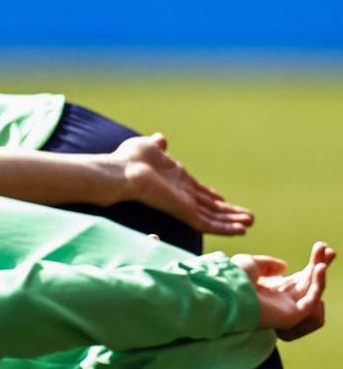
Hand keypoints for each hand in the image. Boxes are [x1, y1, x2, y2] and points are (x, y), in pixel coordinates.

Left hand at [115, 134, 252, 236]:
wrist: (120, 171)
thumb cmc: (127, 160)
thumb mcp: (146, 149)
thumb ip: (156, 146)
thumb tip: (160, 139)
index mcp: (175, 181)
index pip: (198, 192)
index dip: (212, 197)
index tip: (225, 200)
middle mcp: (180, 195)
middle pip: (209, 207)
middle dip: (228, 213)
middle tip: (248, 219)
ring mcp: (181, 204)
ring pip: (211, 217)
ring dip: (231, 221)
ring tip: (249, 225)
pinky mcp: (182, 211)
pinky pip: (206, 223)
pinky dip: (224, 227)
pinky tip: (240, 229)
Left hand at [236, 242, 333, 340]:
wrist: (227, 294)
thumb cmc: (232, 280)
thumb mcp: (251, 264)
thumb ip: (268, 264)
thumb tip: (284, 267)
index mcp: (268, 291)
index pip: (296, 278)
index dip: (310, 265)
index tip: (320, 248)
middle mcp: (278, 301)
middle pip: (307, 282)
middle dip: (319, 265)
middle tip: (329, 249)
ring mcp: (286, 309)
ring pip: (311, 288)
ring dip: (320, 270)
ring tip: (328, 252)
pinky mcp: (292, 316)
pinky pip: (312, 299)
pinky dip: (318, 283)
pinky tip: (320, 267)